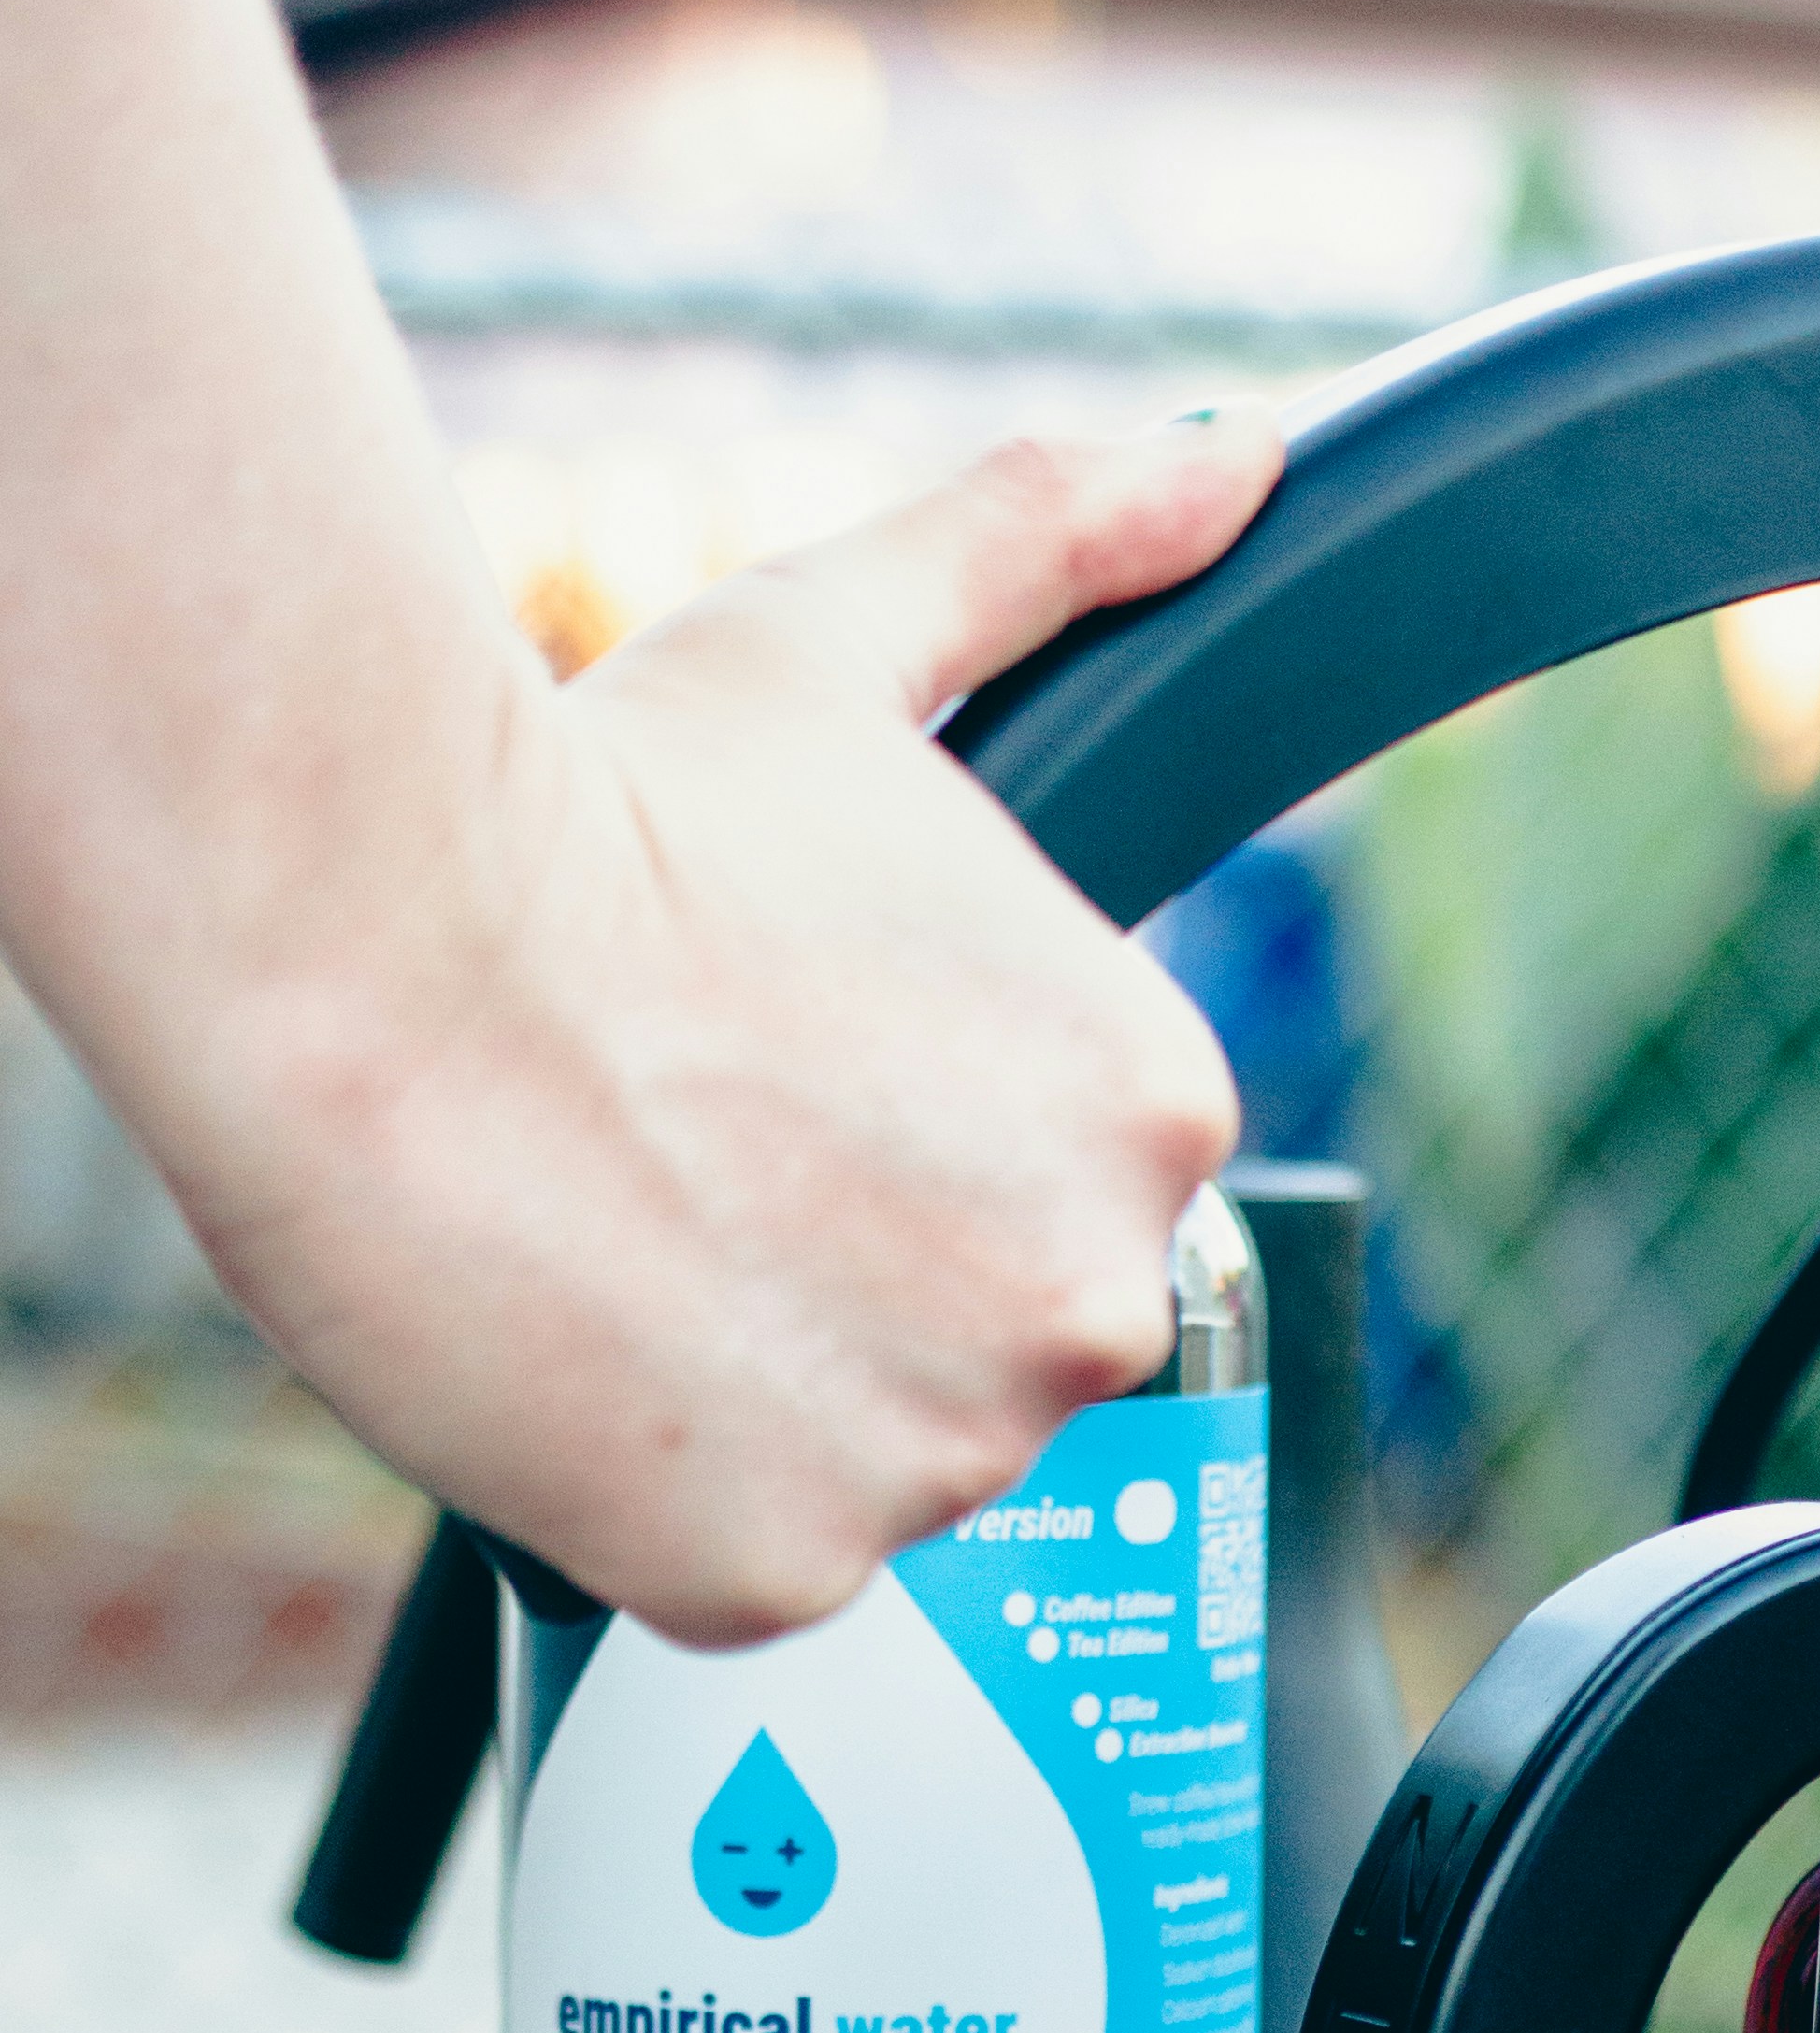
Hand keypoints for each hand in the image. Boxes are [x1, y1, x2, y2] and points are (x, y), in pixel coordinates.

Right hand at [183, 414, 1280, 1644]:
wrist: (377, 947)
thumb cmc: (604, 797)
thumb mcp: (858, 632)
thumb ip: (1059, 547)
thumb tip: (1229, 456)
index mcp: (1157, 1106)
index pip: (1072, 1184)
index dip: (921, 1139)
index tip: (797, 1080)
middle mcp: (1097, 1298)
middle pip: (995, 1335)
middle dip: (873, 1271)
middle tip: (706, 1155)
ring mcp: (948, 1458)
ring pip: (878, 1454)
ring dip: (777, 1383)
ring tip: (636, 1233)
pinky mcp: (789, 1576)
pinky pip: (759, 1563)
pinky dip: (677, 1488)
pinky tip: (599, 1345)